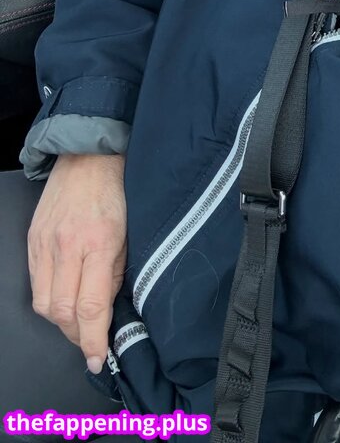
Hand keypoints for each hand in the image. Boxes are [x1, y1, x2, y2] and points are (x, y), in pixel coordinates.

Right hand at [27, 152, 126, 373]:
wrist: (89, 157)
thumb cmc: (118, 192)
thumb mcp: (131, 234)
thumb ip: (118, 273)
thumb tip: (108, 311)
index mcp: (99, 243)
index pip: (91, 307)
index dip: (93, 340)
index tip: (97, 358)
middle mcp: (67, 246)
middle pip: (62, 312)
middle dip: (77, 335)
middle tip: (91, 341)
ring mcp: (45, 244)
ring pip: (43, 304)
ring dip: (61, 320)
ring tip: (78, 321)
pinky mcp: (32, 241)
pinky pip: (35, 284)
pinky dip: (48, 299)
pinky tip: (63, 297)